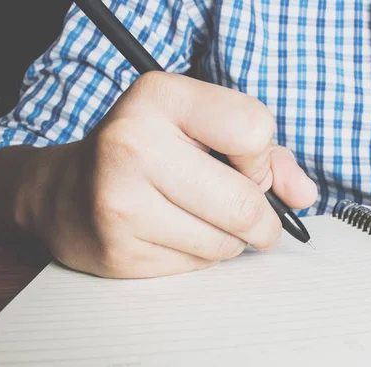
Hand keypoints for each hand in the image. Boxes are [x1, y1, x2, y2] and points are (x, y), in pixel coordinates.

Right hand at [22, 72, 317, 277]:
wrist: (66, 193)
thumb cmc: (148, 153)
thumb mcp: (202, 128)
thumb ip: (268, 155)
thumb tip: (304, 195)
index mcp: (161, 97)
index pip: (255, 130)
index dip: (260, 157)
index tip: (243, 165)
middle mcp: (134, 144)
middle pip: (246, 203)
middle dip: (262, 219)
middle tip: (249, 214)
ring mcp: (121, 202)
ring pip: (227, 243)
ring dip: (232, 239)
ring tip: (201, 218)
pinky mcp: (120, 252)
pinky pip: (199, 267)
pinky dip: (203, 256)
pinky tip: (174, 235)